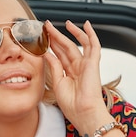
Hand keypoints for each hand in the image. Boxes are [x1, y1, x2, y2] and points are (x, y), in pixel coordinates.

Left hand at [43, 20, 110, 134]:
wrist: (83, 112)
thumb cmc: (72, 105)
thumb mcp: (57, 83)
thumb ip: (53, 67)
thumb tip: (45, 53)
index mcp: (68, 75)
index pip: (58, 55)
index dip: (50, 45)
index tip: (42, 37)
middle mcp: (78, 68)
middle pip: (65, 48)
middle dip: (56, 36)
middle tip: (47, 26)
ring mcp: (86, 65)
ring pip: (77, 44)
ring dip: (70, 33)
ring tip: (62, 23)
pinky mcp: (93, 63)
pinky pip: (93, 45)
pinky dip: (91, 35)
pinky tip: (87, 25)